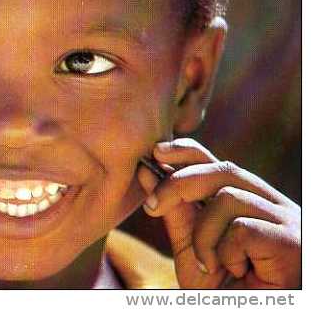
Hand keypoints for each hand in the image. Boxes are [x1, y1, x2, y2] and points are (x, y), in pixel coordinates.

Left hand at [137, 138, 300, 288]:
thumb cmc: (223, 288)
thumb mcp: (190, 246)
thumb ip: (174, 210)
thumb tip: (146, 170)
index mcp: (250, 202)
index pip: (219, 163)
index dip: (187, 152)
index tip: (155, 151)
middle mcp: (272, 205)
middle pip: (223, 171)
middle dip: (179, 183)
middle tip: (152, 205)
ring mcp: (287, 222)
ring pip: (228, 199)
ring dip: (203, 235)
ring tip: (209, 264)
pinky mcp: (292, 243)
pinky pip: (242, 229)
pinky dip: (225, 252)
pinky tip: (236, 271)